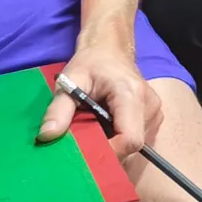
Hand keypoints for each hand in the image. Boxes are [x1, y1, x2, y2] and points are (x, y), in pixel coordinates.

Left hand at [40, 43, 161, 160]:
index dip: (109, 152)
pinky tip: (106, 128)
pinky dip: (119, 140)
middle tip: (85, 141)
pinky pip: (138, 139)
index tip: (85, 151)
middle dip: (107, 151)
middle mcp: (150, 106)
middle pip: (133, 146)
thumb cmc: (90, 63)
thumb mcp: (69, 81)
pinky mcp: (153, 117)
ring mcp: (155, 113)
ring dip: (114, 146)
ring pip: (136, 146)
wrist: (109, 48)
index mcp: (132, 95)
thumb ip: (58, 109)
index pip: (130, 140)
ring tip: (95, 130)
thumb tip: (47, 136)